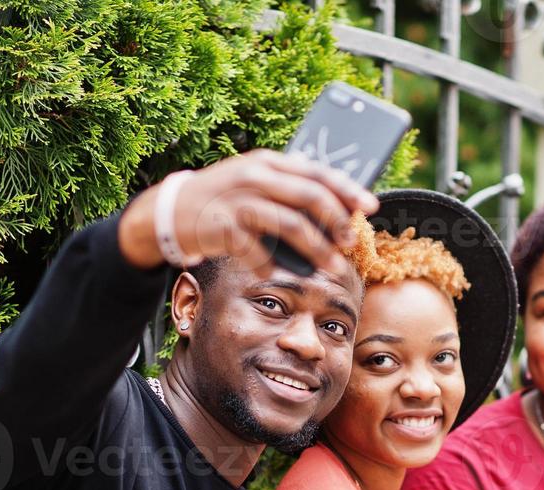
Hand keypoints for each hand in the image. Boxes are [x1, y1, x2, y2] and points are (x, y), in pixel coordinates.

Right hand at [119, 149, 378, 277]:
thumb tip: (335, 203)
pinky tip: (276, 272)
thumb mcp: (254, 182)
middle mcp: (256, 177)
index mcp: (268, 163)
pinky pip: (258, 251)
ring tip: (333, 267)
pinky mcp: (224, 227)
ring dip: (317, 249)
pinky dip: (271, 265)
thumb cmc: (223, 199)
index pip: (317, 171)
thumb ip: (288, 187)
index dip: (347, 189)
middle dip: (338, 221)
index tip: (370, 206)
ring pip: (291, 224)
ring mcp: (239, 201)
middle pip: (310, 197)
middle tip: (351, 243)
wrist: (173, 210)